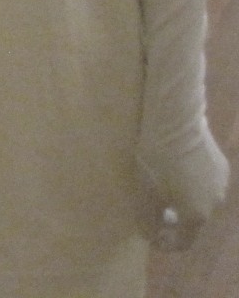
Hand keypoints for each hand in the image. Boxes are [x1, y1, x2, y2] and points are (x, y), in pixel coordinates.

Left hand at [137, 115, 227, 249]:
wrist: (176, 123)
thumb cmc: (157, 160)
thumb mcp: (145, 193)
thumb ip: (149, 220)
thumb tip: (151, 236)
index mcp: (197, 215)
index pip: (184, 242)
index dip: (166, 242)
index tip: (152, 234)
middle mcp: (215, 204)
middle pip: (193, 220)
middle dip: (173, 218)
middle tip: (154, 205)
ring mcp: (222, 184)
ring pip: (200, 199)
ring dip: (184, 198)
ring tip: (164, 182)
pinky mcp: (222, 166)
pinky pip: (205, 182)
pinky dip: (192, 182)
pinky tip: (177, 166)